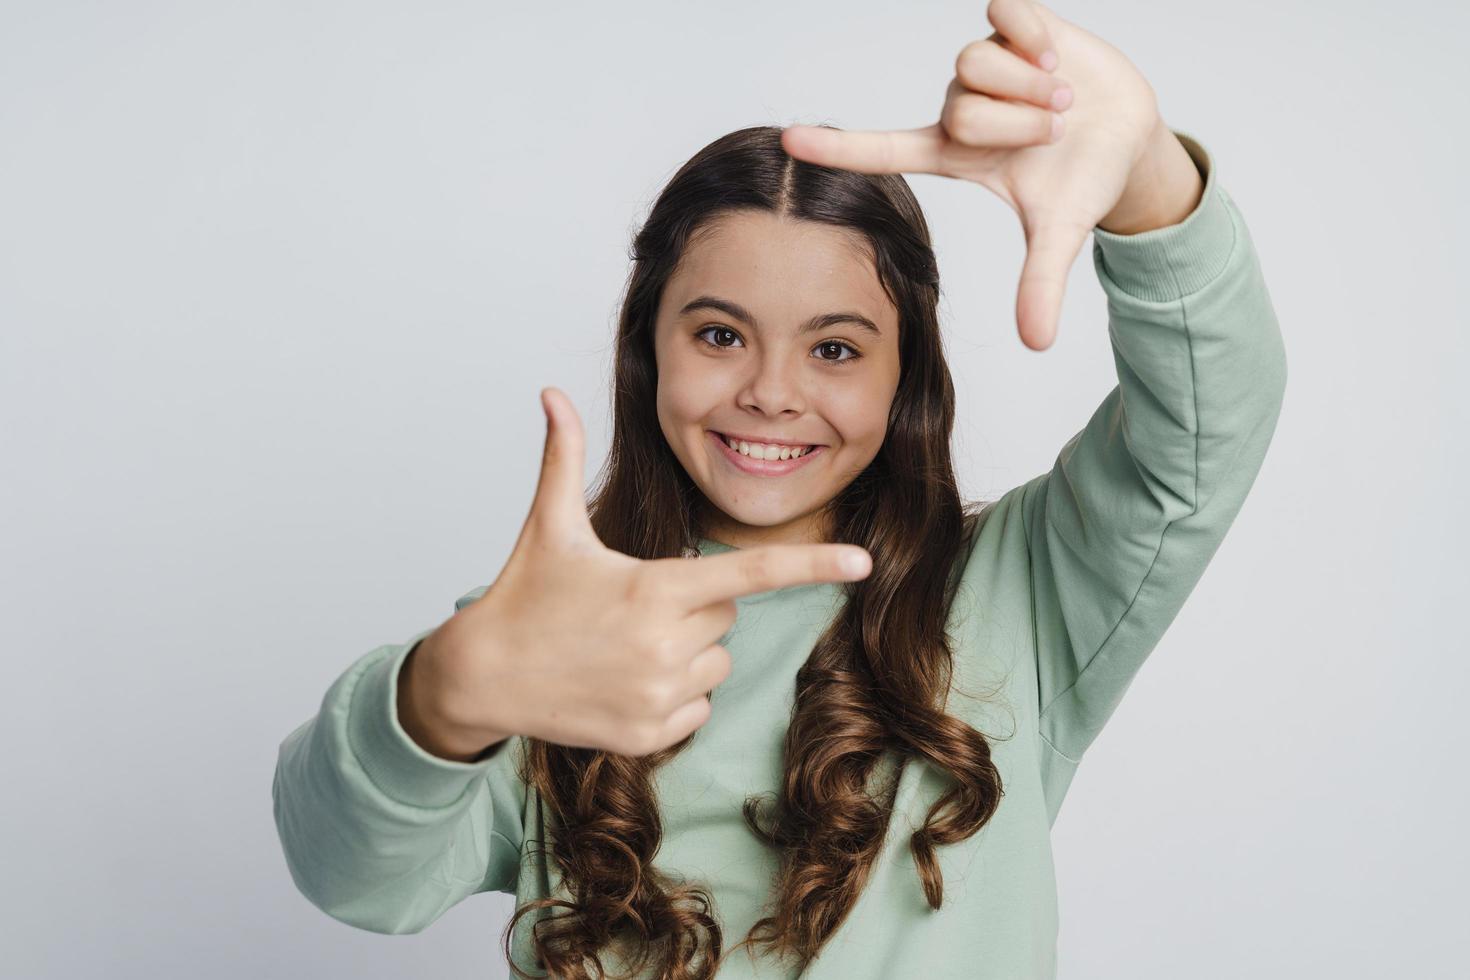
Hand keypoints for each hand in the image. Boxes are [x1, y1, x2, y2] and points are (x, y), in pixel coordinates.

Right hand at [411, 387, 873, 758]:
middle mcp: (665, 647)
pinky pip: (698, 707)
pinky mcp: (650, 738)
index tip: (863, 563)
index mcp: (654, 591)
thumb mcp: (549, 525)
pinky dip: (672, 695)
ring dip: (685, 651)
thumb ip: (563, 455)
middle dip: (694, 604)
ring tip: (622, 646)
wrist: (480, 677)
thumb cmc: (522, 595)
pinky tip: (622, 682)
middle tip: (633, 605)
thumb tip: (552, 392)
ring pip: (716, 661)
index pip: (749, 576)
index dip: (812, 565)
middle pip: (726, 614)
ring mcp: (659, 698)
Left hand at [780, 0, 1163, 350]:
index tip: (788, 143)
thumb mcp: (1059, 234)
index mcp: (954, 154)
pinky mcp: (1014, 23)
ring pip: (978, 64)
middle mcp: (961, 105)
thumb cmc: (1078, 183)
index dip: (838, 148)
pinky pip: (1005, 12)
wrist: (1127, 135)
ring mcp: (987, 63)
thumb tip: (1036, 344)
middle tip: (1053, 133)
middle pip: (958, 107)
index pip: (883, 149)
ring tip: (1062, 102)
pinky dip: (1035, 37)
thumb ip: (1040, 284)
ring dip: (1030, 88)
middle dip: (1014, 125)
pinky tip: (1058, 58)